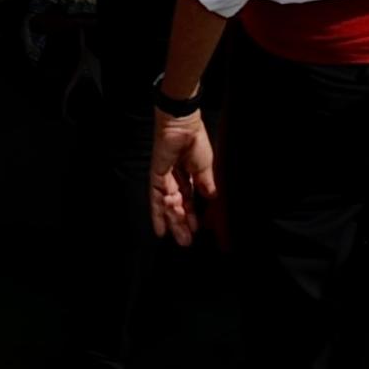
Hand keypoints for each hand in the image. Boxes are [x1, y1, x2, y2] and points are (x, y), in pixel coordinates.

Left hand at [145, 106, 219, 246]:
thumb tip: (212, 199)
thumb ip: (205, 184)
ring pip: (168, 206)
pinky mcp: (156, 177)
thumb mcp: (205, 168)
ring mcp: (165, 179)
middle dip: (182, 224)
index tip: (198, 229)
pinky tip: (161, 229)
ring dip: (174, 222)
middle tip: (187, 242)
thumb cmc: (196, 143)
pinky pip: (156, 199)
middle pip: (178, 206)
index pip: (190, 200)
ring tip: (180, 238)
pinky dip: (158, 214)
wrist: (184, 126)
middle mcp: (176, 179)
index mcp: (190, 176)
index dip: (192, 215)